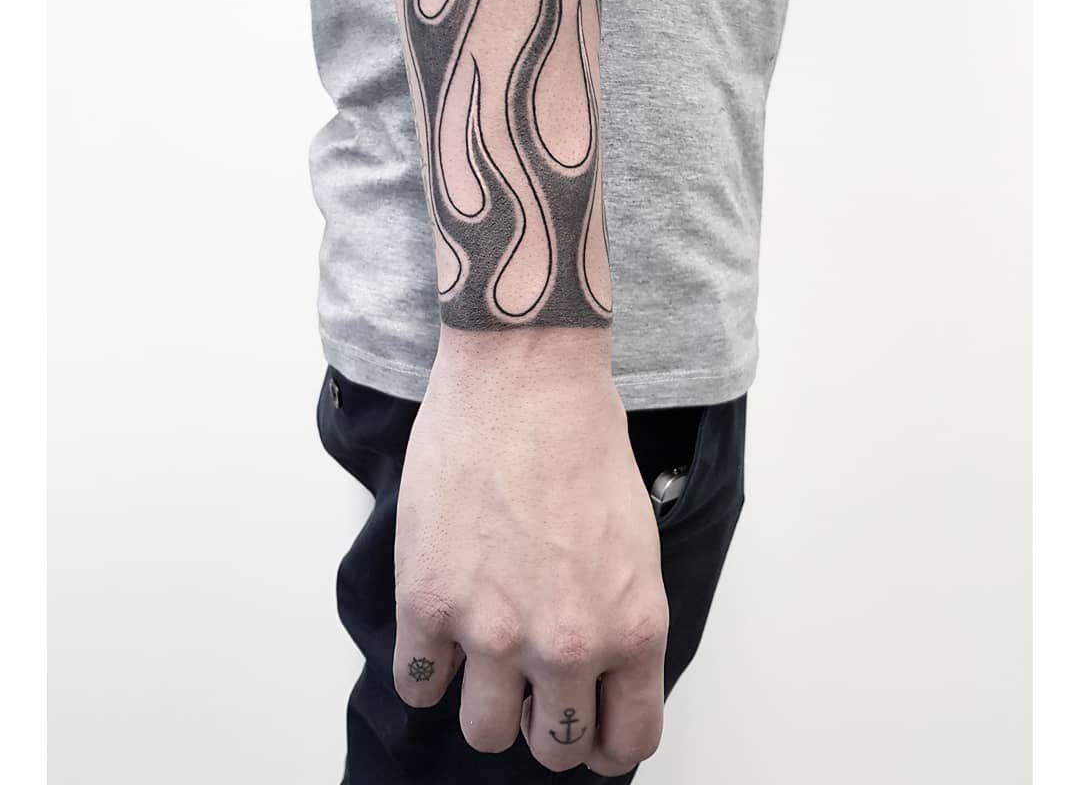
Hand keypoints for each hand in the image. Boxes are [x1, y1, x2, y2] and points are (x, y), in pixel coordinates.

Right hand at [392, 330, 668, 775]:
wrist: (523, 379)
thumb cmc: (582, 437)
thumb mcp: (634, 539)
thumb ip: (617, 614)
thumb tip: (594, 661)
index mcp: (632, 625)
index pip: (628, 737)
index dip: (608, 743)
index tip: (591, 732)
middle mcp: (567, 642)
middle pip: (556, 747)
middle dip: (548, 726)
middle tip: (535, 693)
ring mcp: (493, 630)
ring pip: (485, 732)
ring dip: (486, 704)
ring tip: (483, 660)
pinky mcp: (429, 603)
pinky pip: (418, 685)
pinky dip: (428, 669)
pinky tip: (438, 634)